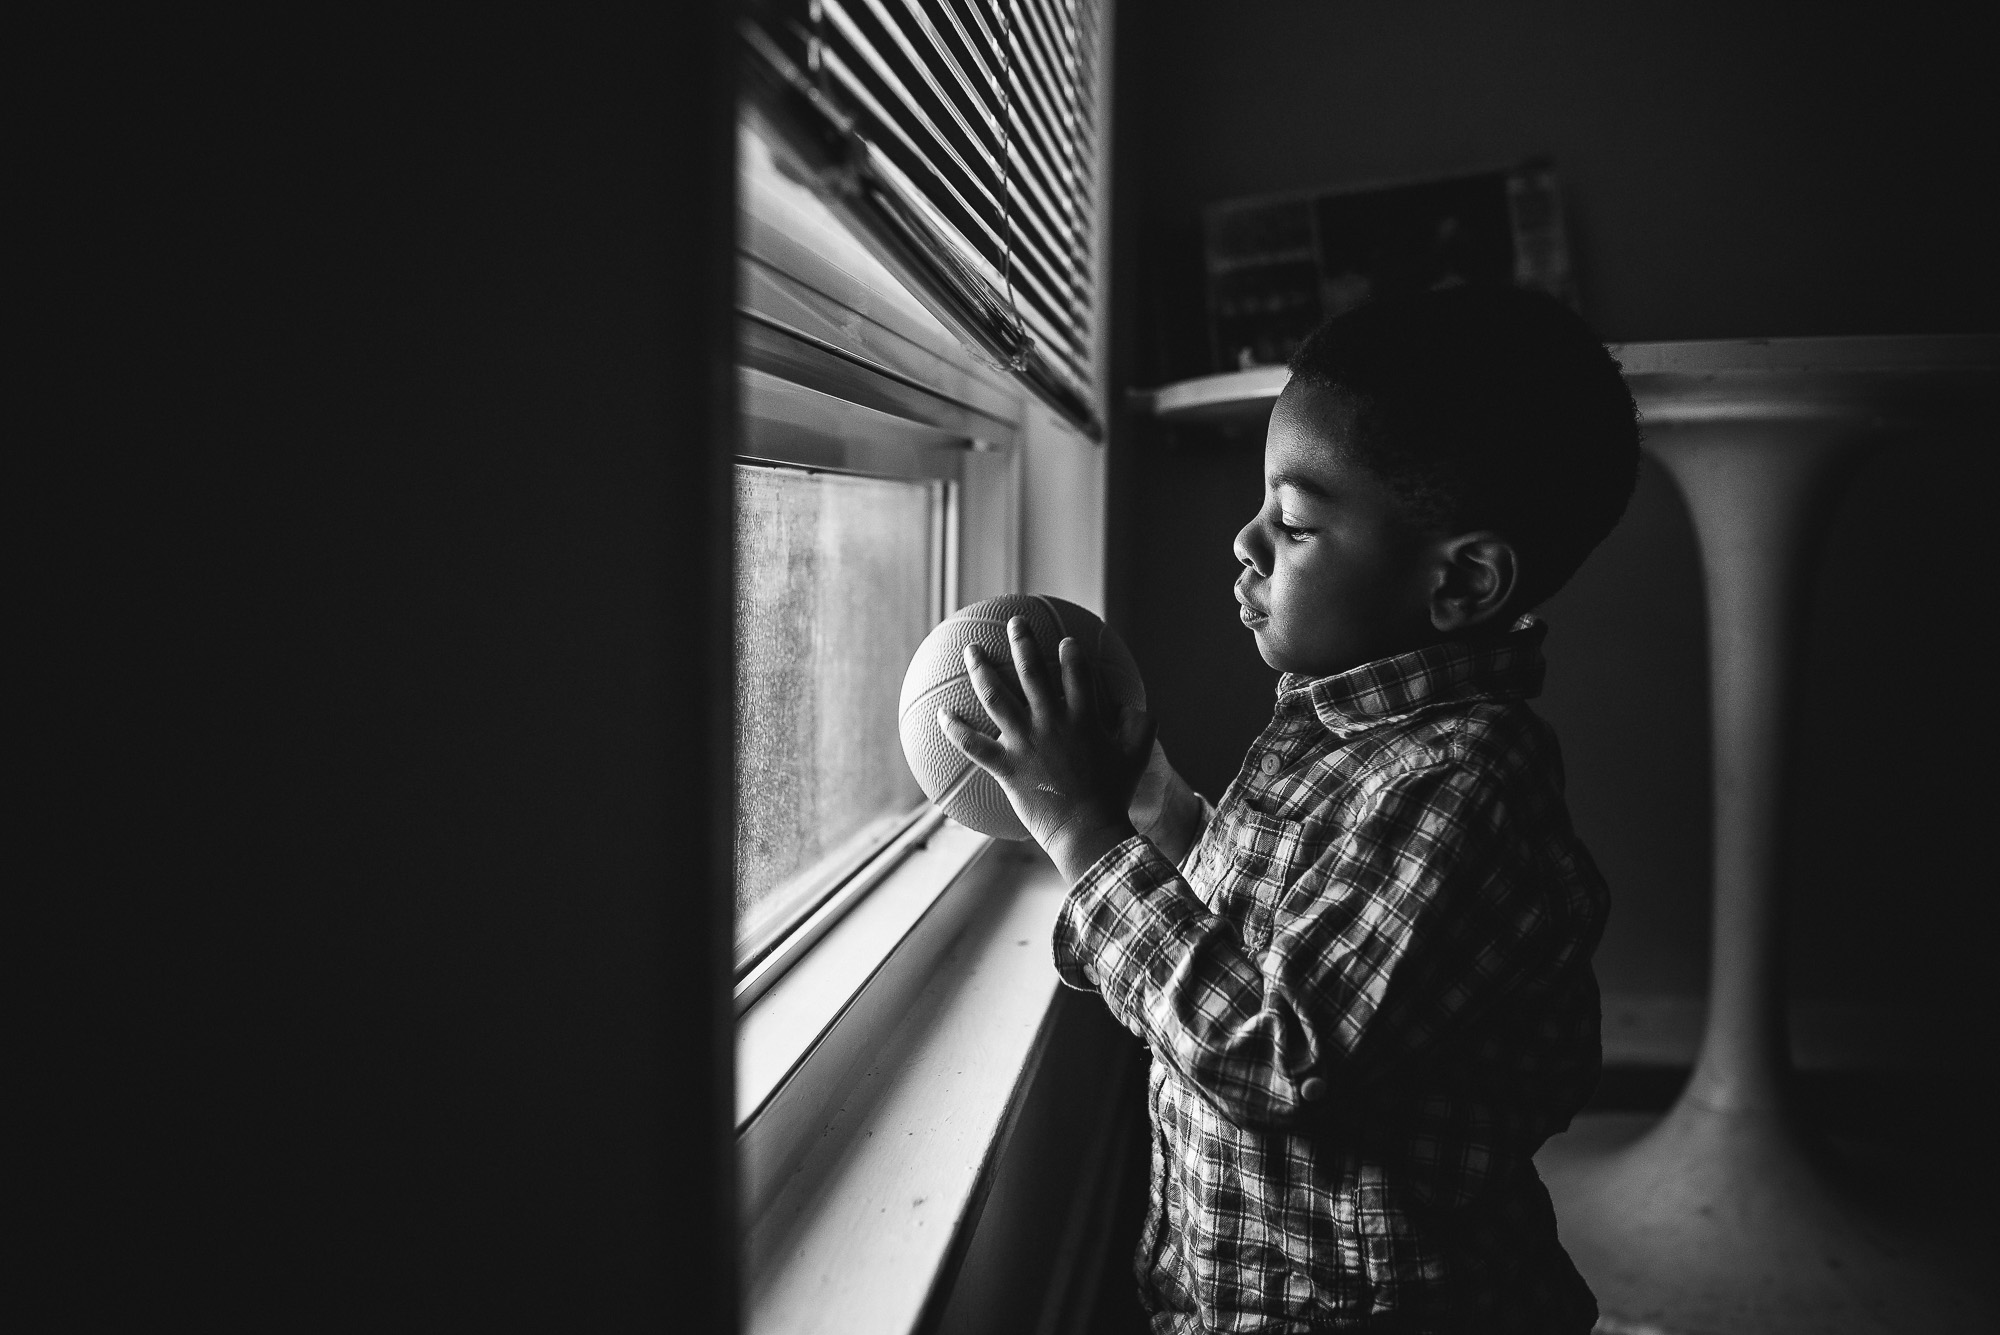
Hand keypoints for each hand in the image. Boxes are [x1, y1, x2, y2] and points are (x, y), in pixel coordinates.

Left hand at [938, 615, 1156, 881]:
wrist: (1087, 830)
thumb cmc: (1114, 796)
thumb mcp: (1137, 757)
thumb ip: (1140, 727)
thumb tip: (1137, 707)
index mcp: (1083, 718)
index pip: (1077, 673)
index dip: (1070, 653)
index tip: (1063, 640)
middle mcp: (1051, 722)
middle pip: (1031, 672)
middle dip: (1022, 642)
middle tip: (1014, 622)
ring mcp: (1026, 743)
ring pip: (996, 697)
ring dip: (981, 670)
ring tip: (971, 651)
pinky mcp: (1007, 766)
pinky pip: (974, 745)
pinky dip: (956, 729)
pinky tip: (940, 714)